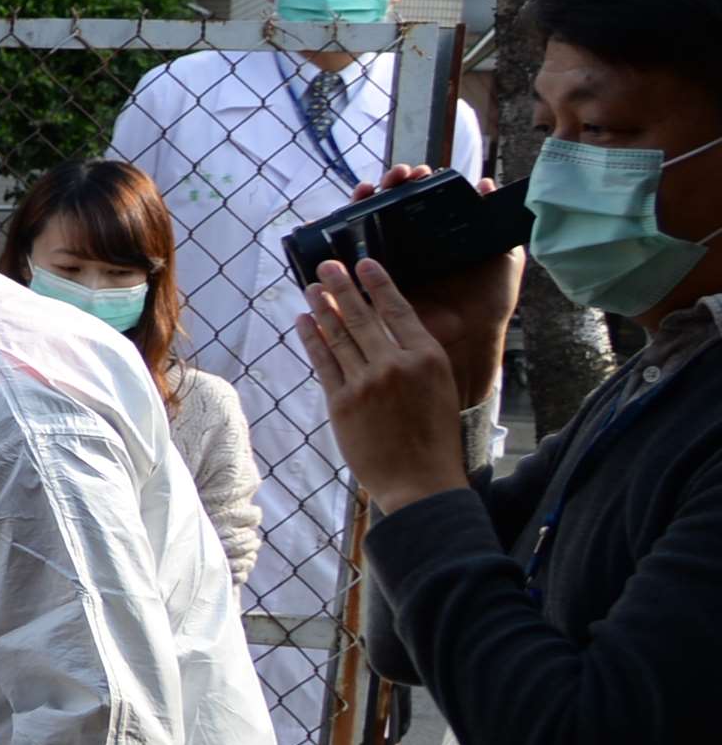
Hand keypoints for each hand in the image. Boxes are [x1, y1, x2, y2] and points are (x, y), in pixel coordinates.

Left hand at [300, 255, 495, 510]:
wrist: (419, 480)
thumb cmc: (434, 435)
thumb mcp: (440, 386)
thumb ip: (417, 355)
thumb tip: (395, 327)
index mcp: (427, 357)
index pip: (398, 310)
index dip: (378, 285)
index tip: (364, 264)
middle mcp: (396, 364)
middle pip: (362, 317)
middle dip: (341, 287)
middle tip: (326, 265)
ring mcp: (366, 383)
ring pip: (339, 336)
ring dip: (322, 308)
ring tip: (311, 288)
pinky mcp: (341, 402)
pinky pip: (323, 363)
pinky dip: (311, 339)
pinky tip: (303, 322)